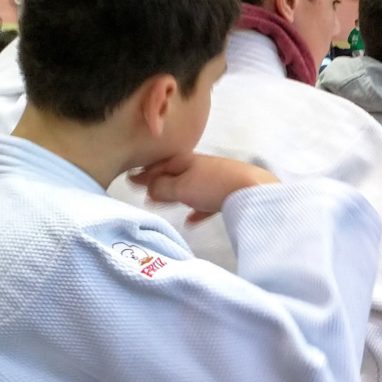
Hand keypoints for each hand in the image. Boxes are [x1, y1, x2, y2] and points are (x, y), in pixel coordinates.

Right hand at [130, 154, 276, 221]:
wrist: (252, 190)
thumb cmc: (212, 186)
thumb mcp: (181, 187)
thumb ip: (162, 188)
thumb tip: (148, 190)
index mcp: (185, 160)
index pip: (159, 165)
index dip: (143, 173)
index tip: (129, 179)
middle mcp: (199, 167)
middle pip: (174, 174)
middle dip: (158, 182)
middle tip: (143, 191)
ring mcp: (215, 180)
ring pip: (189, 187)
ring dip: (175, 194)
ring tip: (162, 204)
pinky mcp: (228, 195)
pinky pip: (206, 202)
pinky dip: (196, 209)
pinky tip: (191, 221)